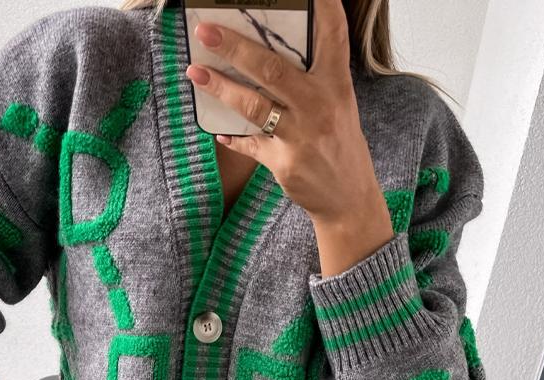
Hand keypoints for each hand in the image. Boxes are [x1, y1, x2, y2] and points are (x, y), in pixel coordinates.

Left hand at [184, 0, 393, 247]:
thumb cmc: (338, 143)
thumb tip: (266, 54)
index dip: (321, 8)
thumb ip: (310, 80)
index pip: (331, 37)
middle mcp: (320, 106)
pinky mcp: (284, 163)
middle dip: (235, 48)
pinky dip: (233, 136)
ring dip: (220, 88)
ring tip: (195, 72)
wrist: (348, 196)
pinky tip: (217, 129)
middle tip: (205, 31)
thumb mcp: (337, 105)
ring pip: (254, 106)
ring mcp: (301, 136)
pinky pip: (250, 145)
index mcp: (336, 85)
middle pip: (272, 70)